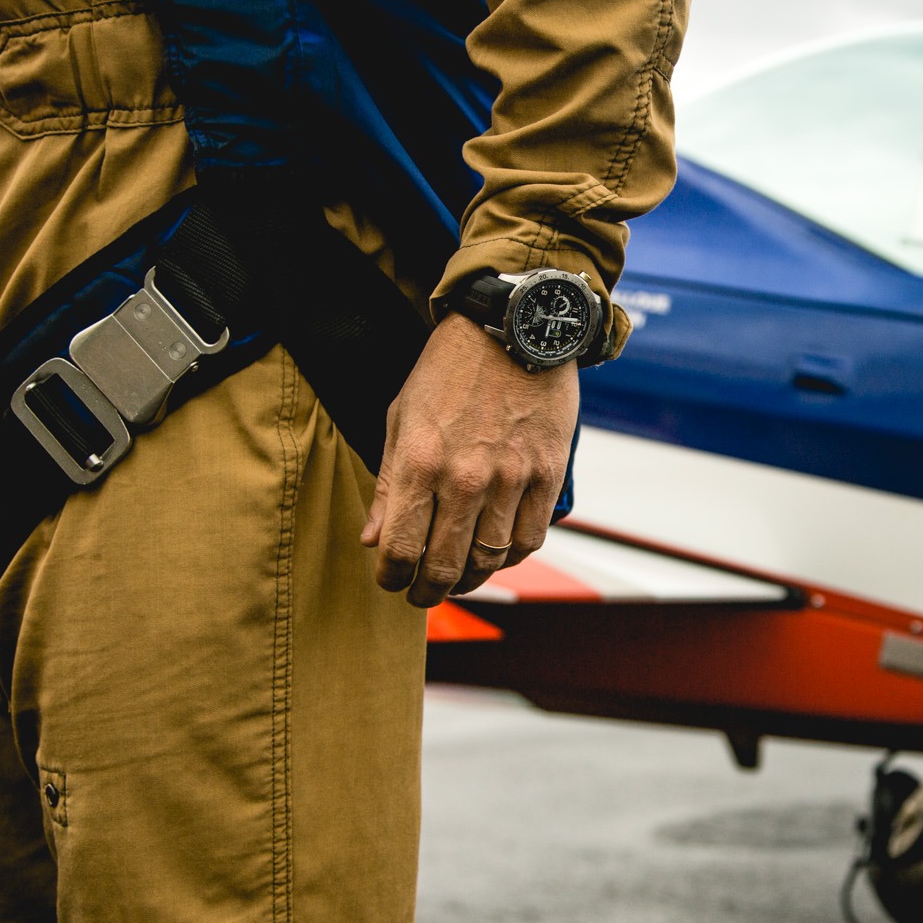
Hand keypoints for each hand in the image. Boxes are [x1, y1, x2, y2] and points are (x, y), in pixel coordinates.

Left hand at [361, 312, 578, 606]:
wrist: (513, 328)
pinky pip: (531, 538)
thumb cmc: (449, 371)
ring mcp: (512, 477)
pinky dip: (512, 557)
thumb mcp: (402, 418)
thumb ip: (390, 484)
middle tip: (422, 595)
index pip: (401, 548)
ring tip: (459, 576)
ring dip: (470, 578)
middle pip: (446, 565)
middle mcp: (466, 476)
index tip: (391, 580)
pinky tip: (497, 552)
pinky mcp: (548, 474)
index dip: (392, 577)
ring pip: (491, 559)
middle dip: (428, 591)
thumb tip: (374, 540)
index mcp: (420, 461)